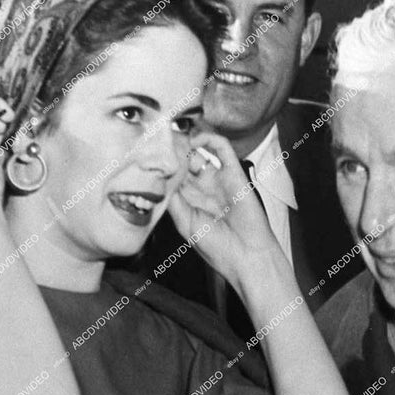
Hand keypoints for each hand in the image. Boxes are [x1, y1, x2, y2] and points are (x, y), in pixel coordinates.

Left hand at [166, 131, 282, 285]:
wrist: (246, 256)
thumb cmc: (218, 247)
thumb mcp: (185, 222)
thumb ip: (173, 199)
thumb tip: (160, 178)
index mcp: (190, 200)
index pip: (173, 175)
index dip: (162, 164)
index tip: (148, 153)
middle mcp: (203, 187)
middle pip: (184, 160)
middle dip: (172, 150)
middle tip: (159, 139)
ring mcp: (218, 178)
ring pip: (201, 150)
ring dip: (187, 142)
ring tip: (174, 138)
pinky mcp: (234, 172)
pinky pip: (222, 148)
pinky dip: (209, 138)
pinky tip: (194, 140)